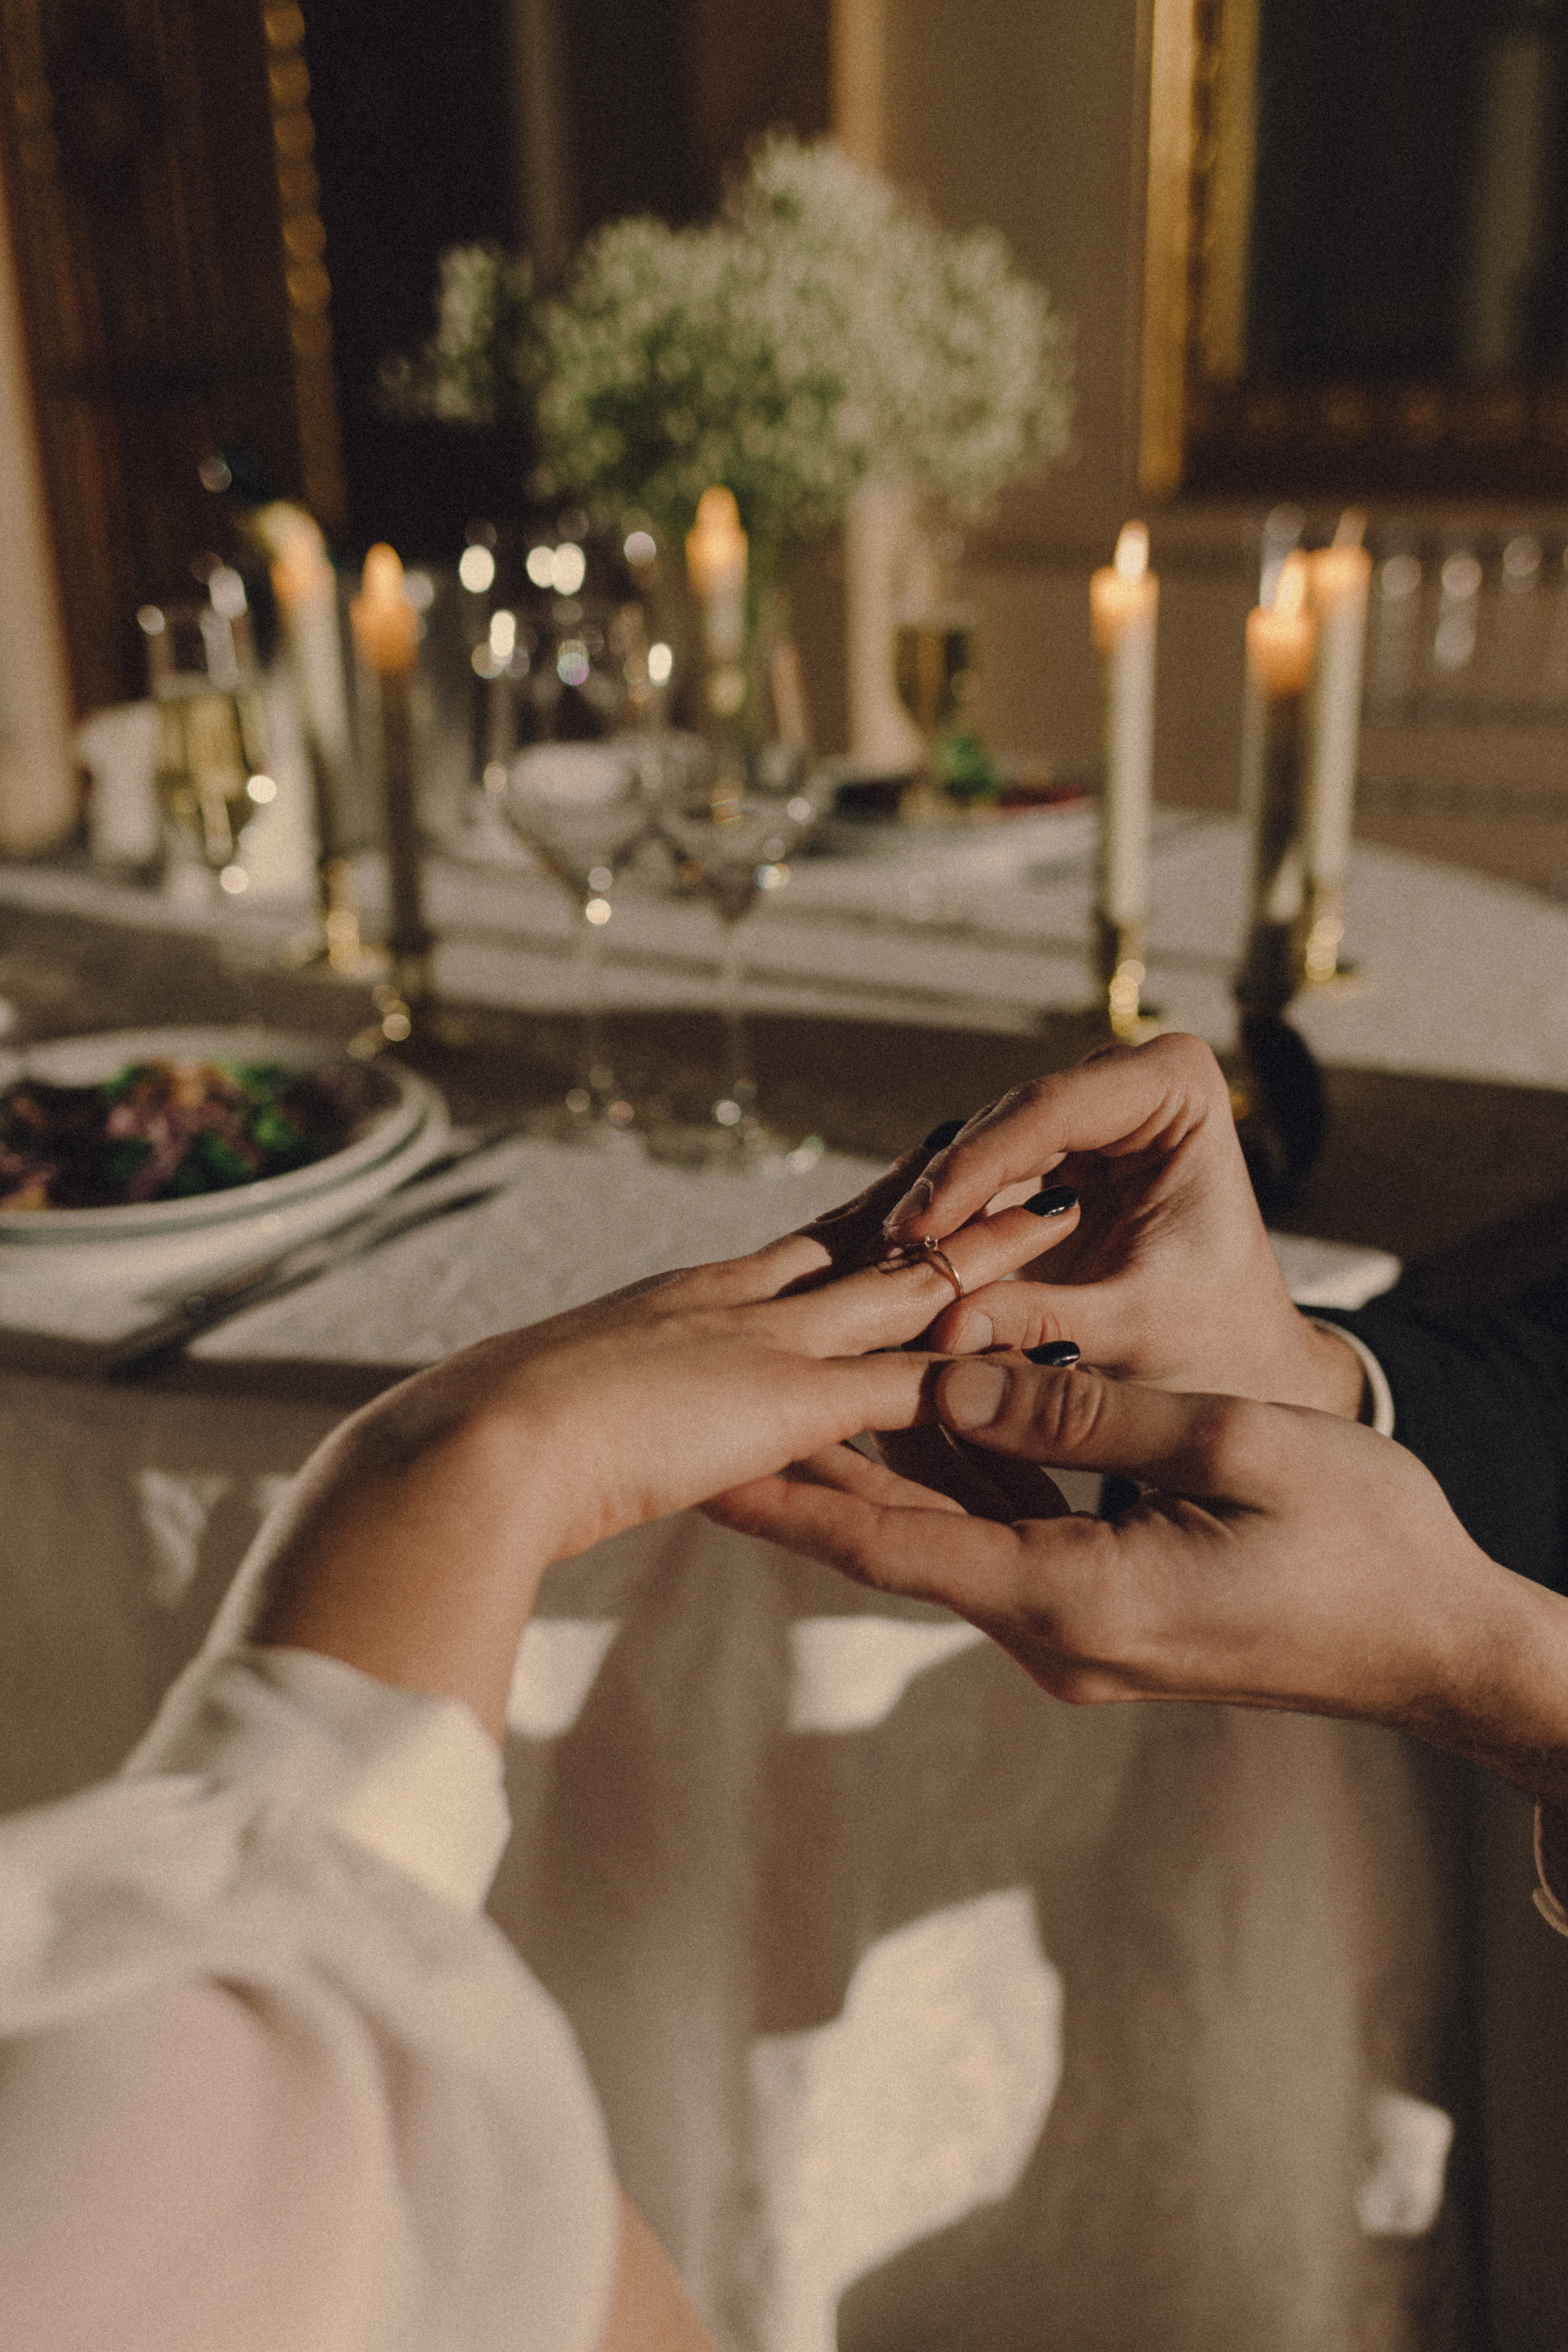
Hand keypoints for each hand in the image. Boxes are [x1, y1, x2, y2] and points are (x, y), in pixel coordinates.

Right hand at [251, 1147, 1079, 1733]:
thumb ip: (613, 1404)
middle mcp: (739, 1302)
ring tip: (1067, 1209)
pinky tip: (1039, 1345)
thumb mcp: (567, 1406)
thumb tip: (615, 1425)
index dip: (870, 1210)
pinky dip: (977, 1366)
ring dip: (993, 1254)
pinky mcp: (791, 1399)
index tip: (923, 1173)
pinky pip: (911, 1380)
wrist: (472, 1446)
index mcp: (692, 1301)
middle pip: (872, 1236)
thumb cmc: (487, 1442)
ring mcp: (768, 1344)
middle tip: (1020, 1152)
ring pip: (912, 1285)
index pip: (806, 1242)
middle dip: (950, 1203)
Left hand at [710, 1355, 1567, 1804]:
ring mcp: (1071, 1633)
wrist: (1435, 1642)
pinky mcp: (1097, 1616)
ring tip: (782, 1389)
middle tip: (703, 1411)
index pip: (885, 1542)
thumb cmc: (1361, 1540)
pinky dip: (949, 1478)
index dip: (780, 1496)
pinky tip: (916, 1414)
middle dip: (798, 1470)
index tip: (689, 1459)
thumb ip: (1082, 1415)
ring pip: (938, 1533)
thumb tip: (949, 1386)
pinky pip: (994, 1539)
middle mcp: (1050, 1632)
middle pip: (889, 1538)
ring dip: (872, 1463)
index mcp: (1072, 1596)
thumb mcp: (1229, 1447)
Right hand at [881, 1033, 1364, 1417]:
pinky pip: (982, 1182)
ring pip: (983, 1149)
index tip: (916, 1231)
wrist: (1239, 1365)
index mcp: (1177, 1088)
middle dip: (945, 1189)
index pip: (1054, 1109)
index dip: (974, 1168)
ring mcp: (1089, 1116)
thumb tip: (944, 1330)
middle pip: (1007, 1121)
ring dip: (936, 1209)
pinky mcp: (1055, 1159)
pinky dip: (947, 1226)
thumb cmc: (1218, 1343)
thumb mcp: (1136, 1332)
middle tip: (884, 1254)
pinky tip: (900, 1268)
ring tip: (881, 1267)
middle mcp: (1130, 1083)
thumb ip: (1044, 1322)